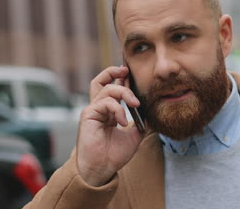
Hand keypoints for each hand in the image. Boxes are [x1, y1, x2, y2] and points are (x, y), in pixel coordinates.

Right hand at [77, 66, 142, 186]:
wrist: (102, 169)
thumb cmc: (114, 154)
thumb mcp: (135, 135)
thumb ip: (141, 121)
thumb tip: (151, 111)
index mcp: (109, 112)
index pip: (113, 88)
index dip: (123, 80)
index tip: (133, 75)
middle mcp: (99, 108)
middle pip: (101, 81)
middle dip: (112, 71)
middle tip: (126, 70)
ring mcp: (93, 110)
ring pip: (107, 89)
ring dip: (124, 93)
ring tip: (135, 104)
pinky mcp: (88, 115)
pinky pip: (104, 102)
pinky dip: (117, 109)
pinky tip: (123, 122)